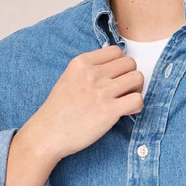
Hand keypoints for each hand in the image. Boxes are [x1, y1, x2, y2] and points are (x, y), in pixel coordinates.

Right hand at [22, 46, 144, 165]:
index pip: (116, 51)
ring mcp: (102, 91)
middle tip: (123, 91)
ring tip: (125, 100)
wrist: (48, 134)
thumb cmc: (59, 110)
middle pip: (130, 63)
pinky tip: (127, 112)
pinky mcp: (109, 110)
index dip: (120, 64)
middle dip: (130, 76)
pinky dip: (137, 106)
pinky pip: (137, 99)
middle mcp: (93, 74)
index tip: (115, 77)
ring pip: (137, 78)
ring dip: (136, 90)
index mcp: (82, 62)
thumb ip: (89, 69)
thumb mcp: (69, 78)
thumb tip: (112, 65)